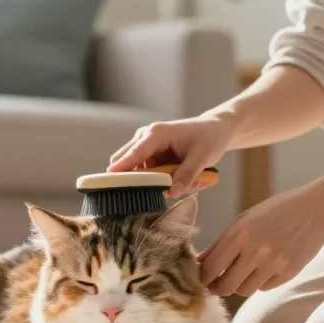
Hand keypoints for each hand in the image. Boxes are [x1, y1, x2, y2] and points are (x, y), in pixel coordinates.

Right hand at [108, 114, 234, 197]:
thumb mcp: (202, 158)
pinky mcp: (150, 153)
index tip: (107, 185)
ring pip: (138, 171)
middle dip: (141, 180)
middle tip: (163, 189)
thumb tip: (172, 193)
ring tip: (183, 179)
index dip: (121, 171)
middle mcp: (145, 136)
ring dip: (155, 181)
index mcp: (155, 134)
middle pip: (126, 162)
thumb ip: (186, 176)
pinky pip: (147, 172)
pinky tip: (179, 176)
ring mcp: (146, 145)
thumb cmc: (209, 138)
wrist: (216, 129)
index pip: (133, 155)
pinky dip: (159, 179)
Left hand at [198, 178, 323, 296]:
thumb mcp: (244, 219)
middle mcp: (256, 251)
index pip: (212, 268)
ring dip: (238, 285)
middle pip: (226, 286)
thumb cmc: (276, 211)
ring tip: (239, 274)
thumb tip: (199, 262)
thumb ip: (220, 243)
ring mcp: (275, 264)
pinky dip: (258, 282)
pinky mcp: (289, 273)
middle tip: (215, 285)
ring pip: (244, 290)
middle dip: (217, 288)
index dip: (202, 277)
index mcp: (240, 234)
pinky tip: (261, 269)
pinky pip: (264, 287)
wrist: (316, 209)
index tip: (201, 278)